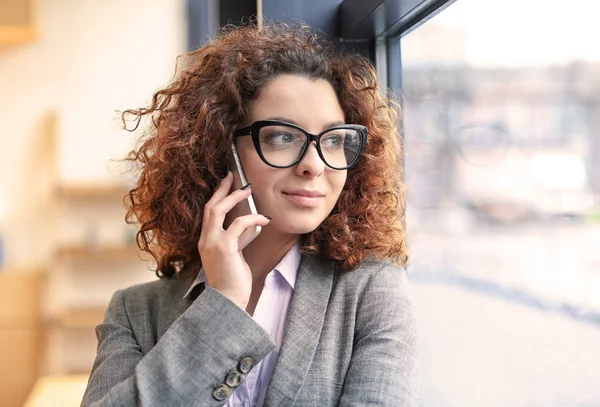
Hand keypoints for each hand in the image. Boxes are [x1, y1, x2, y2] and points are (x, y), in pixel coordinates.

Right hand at [197, 172, 270, 308]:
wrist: (228, 301)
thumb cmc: (232, 281)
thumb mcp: (233, 255)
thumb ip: (236, 239)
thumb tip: (248, 224)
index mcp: (205, 241)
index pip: (208, 213)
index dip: (217, 196)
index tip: (225, 183)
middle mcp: (205, 240)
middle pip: (210, 206)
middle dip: (222, 189)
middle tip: (232, 176)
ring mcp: (212, 243)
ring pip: (219, 210)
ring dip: (235, 197)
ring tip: (248, 190)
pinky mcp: (224, 247)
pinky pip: (239, 224)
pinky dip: (253, 218)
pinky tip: (264, 219)